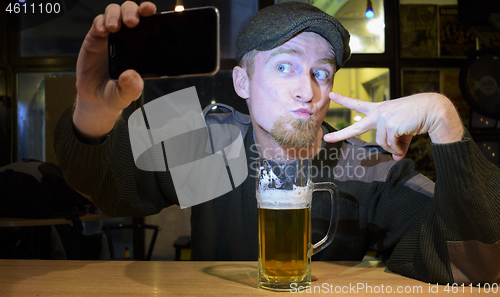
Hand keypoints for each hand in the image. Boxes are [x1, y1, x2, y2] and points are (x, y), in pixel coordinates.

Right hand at [73, 1, 156, 137]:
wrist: (96, 98)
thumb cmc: (116, 93)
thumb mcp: (127, 94)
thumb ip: (132, 86)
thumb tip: (130, 75)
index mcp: (142, 47)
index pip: (149, 24)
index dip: (150, 14)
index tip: (152, 11)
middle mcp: (128, 38)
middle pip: (131, 11)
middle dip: (132, 11)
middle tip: (132, 21)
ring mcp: (111, 36)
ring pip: (115, 12)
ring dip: (115, 15)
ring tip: (114, 27)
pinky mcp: (95, 37)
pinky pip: (98, 22)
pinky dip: (101, 22)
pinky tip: (103, 31)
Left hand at [323, 92, 463, 160]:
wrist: (434, 110)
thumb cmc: (418, 117)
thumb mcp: (403, 130)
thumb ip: (396, 143)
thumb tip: (396, 157)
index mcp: (380, 109)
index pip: (359, 104)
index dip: (345, 100)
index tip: (332, 95)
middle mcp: (379, 112)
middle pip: (357, 127)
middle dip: (341, 134)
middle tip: (326, 138)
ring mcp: (384, 118)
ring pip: (382, 142)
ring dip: (393, 147)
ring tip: (403, 144)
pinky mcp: (391, 125)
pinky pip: (390, 144)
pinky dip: (397, 148)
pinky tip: (404, 144)